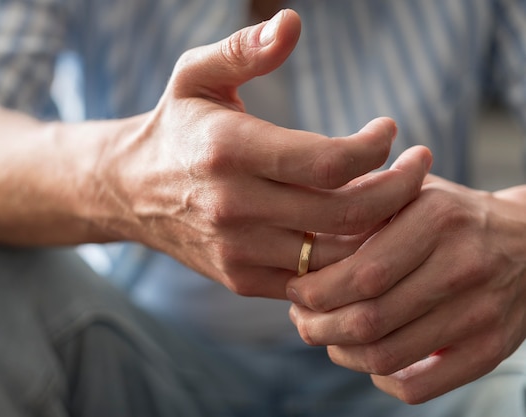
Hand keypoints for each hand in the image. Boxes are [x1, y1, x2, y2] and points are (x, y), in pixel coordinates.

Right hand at [90, 10, 431, 297]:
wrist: (130, 190)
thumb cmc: (175, 127)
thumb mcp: (195, 75)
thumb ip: (243, 48)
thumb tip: (293, 22)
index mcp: (228, 151)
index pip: (328, 162)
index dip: (375, 148)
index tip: (389, 130)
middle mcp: (232, 206)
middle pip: (344, 214)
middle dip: (398, 191)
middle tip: (419, 167)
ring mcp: (236, 249)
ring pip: (334, 256)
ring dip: (377, 230)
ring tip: (394, 198)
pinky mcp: (239, 278)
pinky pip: (310, 281)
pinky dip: (343, 260)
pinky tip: (355, 231)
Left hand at [287, 174, 525, 402]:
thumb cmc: (451, 216)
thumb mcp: (412, 191)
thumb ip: (364, 202)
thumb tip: (303, 230)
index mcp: (437, 220)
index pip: (362, 273)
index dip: (316, 290)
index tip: (294, 288)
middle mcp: (462, 267)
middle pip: (368, 319)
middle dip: (317, 325)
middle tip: (300, 316)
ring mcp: (479, 314)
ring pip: (386, 356)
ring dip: (339, 353)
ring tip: (324, 334)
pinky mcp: (489, 350)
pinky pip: (419, 387)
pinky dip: (380, 380)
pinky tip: (365, 359)